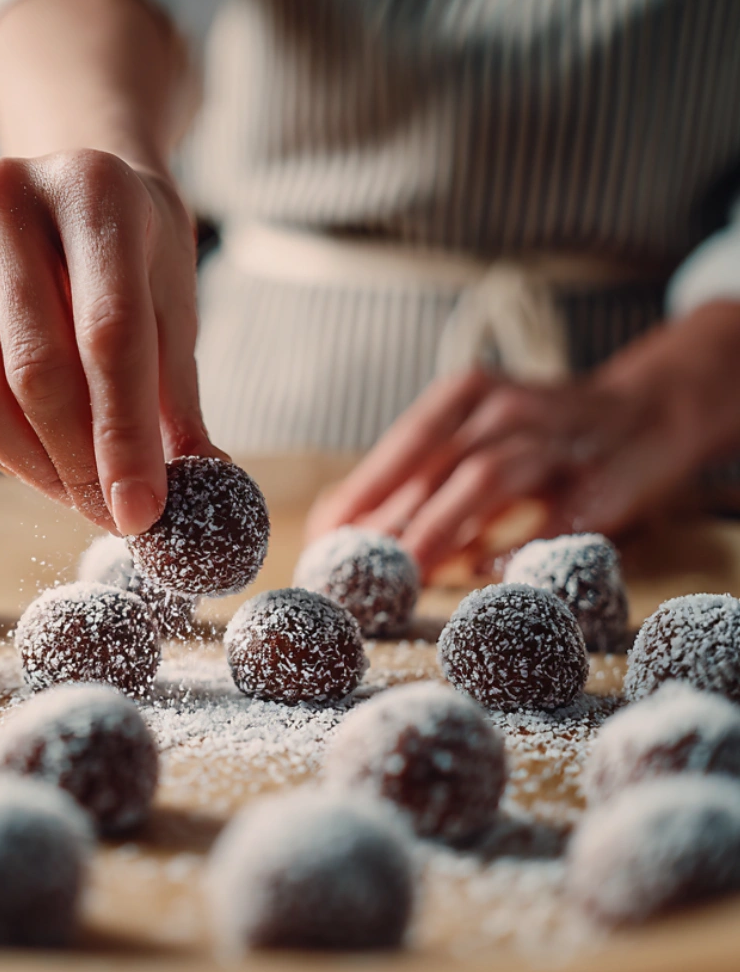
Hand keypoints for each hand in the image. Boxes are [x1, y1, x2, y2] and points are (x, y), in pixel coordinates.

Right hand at [0, 150, 220, 534]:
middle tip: (112, 519)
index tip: (142, 513)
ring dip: (32, 470)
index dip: (125, 436)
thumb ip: (180, 397)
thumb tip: (206, 491)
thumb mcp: (172, 307)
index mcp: (93, 190)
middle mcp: (5, 194)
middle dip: (79, 465)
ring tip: (78, 497)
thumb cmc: (132, 256)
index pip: (109, 335)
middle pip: (38, 369)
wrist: (63, 193)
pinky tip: (34, 458)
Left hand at [307, 302, 739, 578]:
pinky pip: (554, 519)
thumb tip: (343, 528)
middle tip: (354, 569)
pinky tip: (483, 577)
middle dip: (391, 518)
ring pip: (489, 477)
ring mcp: (560, 439)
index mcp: (470, 394)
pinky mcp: (607, 480)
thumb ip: (419, 477)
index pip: (405, 442)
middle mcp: (510, 407)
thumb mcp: (477, 437)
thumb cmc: (538, 436)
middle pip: (439, 461)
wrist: (649, 413)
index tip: (323, 538)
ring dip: (442, 527)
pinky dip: (517, 548)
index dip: (362, 491)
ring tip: (405, 574)